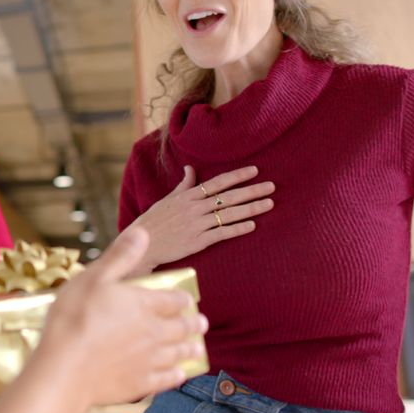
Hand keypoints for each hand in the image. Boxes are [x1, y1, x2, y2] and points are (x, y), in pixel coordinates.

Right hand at [39, 226, 207, 407]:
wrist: (65, 368)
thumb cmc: (74, 318)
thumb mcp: (93, 278)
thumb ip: (121, 257)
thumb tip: (143, 232)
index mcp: (143, 305)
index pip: (172, 301)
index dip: (182, 299)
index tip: (188, 301)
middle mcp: (153, 333)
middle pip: (180, 328)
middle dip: (192, 325)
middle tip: (202, 324)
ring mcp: (148, 361)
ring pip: (177, 354)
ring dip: (189, 350)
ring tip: (197, 349)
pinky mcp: (139, 385)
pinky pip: (165, 380)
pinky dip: (175, 376)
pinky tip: (178, 375)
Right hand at [130, 165, 273, 271]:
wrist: (142, 244)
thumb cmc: (153, 221)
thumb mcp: (167, 199)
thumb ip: (183, 185)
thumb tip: (190, 168)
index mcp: (187, 196)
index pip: (217, 183)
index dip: (237, 176)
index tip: (255, 171)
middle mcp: (194, 208)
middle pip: (229, 197)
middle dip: (252, 191)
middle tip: (272, 186)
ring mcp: (196, 225)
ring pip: (229, 214)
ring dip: (251, 209)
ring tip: (269, 204)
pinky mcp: (197, 242)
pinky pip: (222, 234)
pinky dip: (237, 229)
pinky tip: (252, 226)